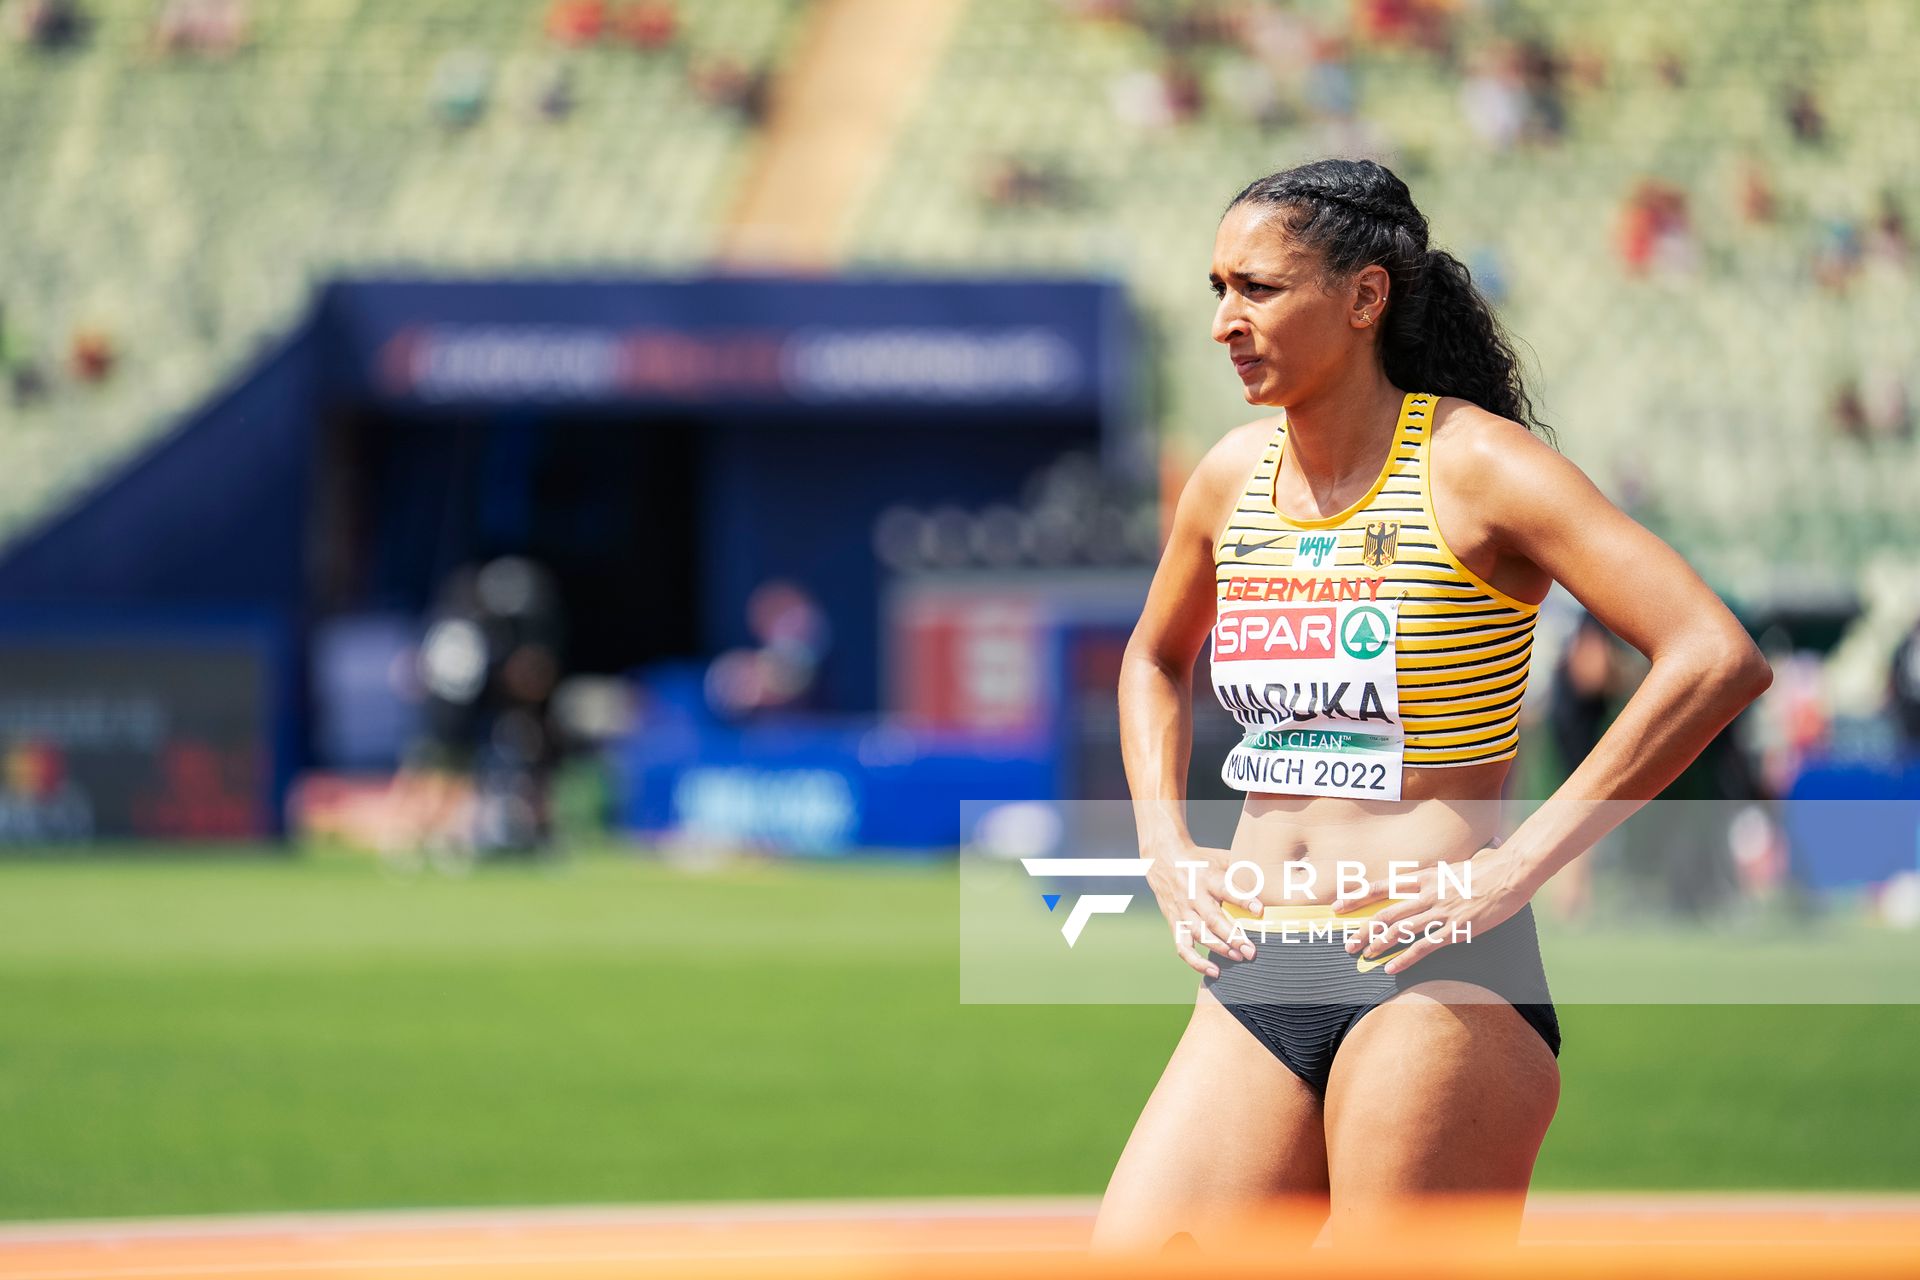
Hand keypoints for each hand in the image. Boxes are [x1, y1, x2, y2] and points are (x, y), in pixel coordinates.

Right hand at [1143, 840, 1263, 977]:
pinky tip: (1214, 972)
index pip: (1226, 889)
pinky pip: (1183, 947)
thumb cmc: (1201, 860)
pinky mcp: (1174, 923)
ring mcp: (1182, 911)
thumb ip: (1243, 869)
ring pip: (1199, 934)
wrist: (1164, 858)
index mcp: (1208, 877)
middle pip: (1212, 918)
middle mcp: (1194, 895)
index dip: (1242, 899)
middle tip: (1252, 951)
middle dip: (1232, 936)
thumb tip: (1274, 877)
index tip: (1259, 910)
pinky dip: (1196, 962)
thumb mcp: (1221, 858)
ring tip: (1239, 958)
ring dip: (1219, 949)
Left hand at [1329, 845, 1533, 974]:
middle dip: (1364, 929)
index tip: (1338, 906)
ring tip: (1364, 956)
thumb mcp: (1452, 868)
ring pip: (1400, 930)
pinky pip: (1424, 947)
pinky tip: (1392, 968)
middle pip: (1386, 913)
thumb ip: (1434, 877)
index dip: (1357, 897)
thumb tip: (1424, 881)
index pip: (1382, 886)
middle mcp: (1426, 893)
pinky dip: (1405, 958)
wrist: (1509, 873)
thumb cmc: (1485, 870)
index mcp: (1424, 876)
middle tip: (1348, 942)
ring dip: (1379, 945)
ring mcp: (1440, 912)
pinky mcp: (1455, 929)